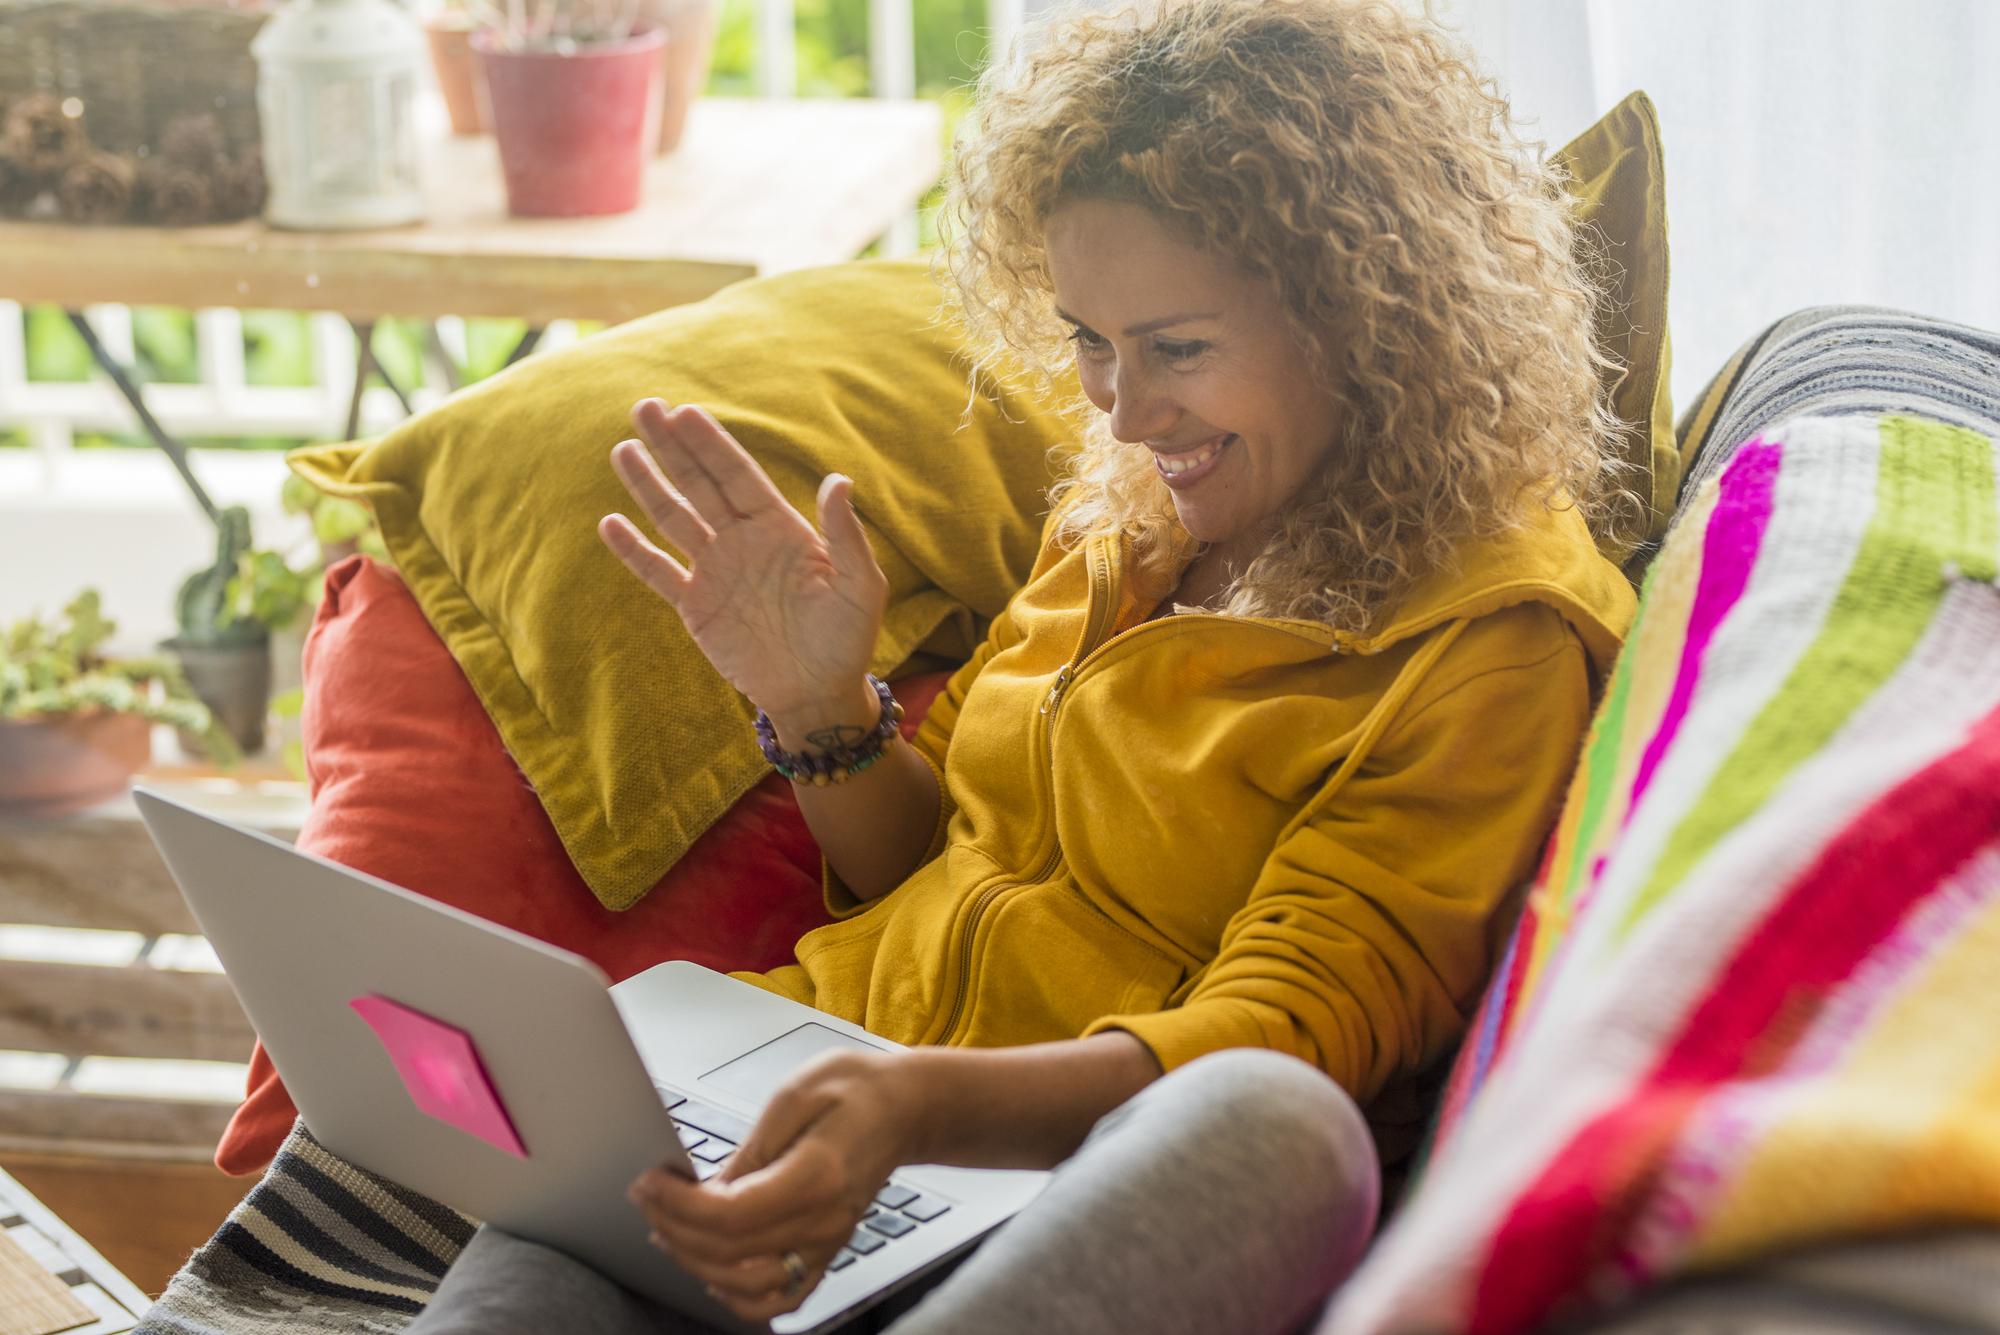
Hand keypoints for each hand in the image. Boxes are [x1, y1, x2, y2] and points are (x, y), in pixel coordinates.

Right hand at [599, 399, 888, 723]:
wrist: (819, 693)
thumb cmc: (848, 639)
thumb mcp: (859, 587)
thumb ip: (846, 536)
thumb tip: (839, 481)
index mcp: (780, 528)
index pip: (739, 476)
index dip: (712, 445)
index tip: (686, 412)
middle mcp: (743, 540)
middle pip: (700, 484)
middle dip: (673, 447)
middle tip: (645, 408)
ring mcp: (716, 571)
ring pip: (674, 518)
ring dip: (648, 485)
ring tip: (623, 450)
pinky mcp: (697, 607)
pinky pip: (659, 572)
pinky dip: (634, 551)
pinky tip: (610, 523)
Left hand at [628, 1050, 925, 1321]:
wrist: (905, 1108)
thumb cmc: (855, 1091)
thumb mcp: (792, 1098)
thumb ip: (748, 1152)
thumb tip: (705, 1192)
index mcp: (817, 1176)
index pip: (731, 1216)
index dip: (678, 1206)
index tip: (650, 1183)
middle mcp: (825, 1222)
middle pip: (730, 1254)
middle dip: (674, 1227)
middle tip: (648, 1197)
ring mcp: (828, 1243)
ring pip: (748, 1287)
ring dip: (696, 1264)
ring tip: (669, 1230)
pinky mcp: (827, 1251)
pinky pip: (782, 1299)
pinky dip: (741, 1299)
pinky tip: (713, 1273)